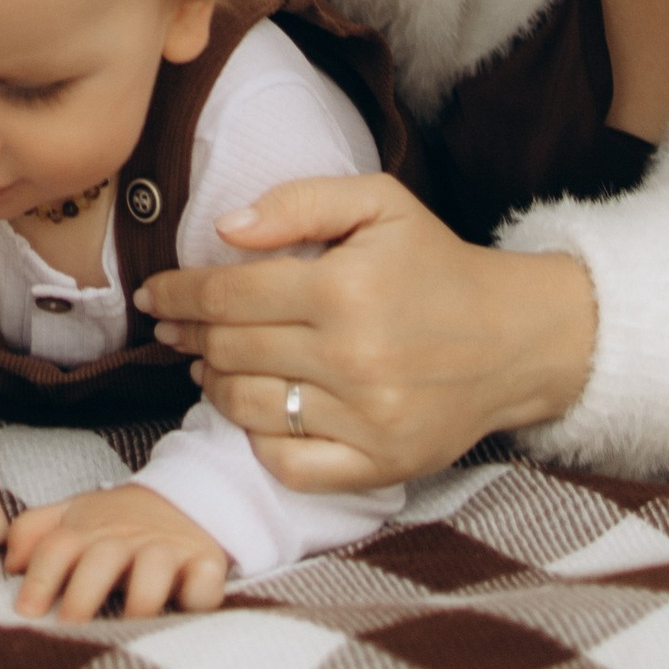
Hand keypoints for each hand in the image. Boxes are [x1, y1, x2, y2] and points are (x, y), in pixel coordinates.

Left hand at [4, 480, 231, 620]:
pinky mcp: (205, 563)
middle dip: (84, 594)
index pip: (58, 547)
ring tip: (126, 631)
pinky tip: (185, 610)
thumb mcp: (74, 515)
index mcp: (90, 529)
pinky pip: (205, 581)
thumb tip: (10, 563)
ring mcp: (167, 550)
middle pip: (102, 560)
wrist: (183, 495)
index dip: (41, 578)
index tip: (27, 612)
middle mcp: (127, 538)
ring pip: (154, 570)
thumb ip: (35, 531)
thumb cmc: (117, 523)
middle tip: (68, 628)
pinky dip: (198, 595)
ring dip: (139, 600)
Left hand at [143, 172, 596, 487]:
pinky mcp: (379, 465)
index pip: (228, 296)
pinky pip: (289, 464)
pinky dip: (259, 442)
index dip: (179, 294)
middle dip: (187, 337)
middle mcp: (352, 359)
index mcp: (345, 289)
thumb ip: (299, 203)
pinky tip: (254, 414)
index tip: (155, 295)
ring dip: (212, 385)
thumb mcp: (379, 203)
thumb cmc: (435, 264)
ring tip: (205, 366)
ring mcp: (366, 420)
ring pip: (248, 408)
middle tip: (172, 329)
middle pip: (230, 351)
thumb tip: (226, 229)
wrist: (514, 339)